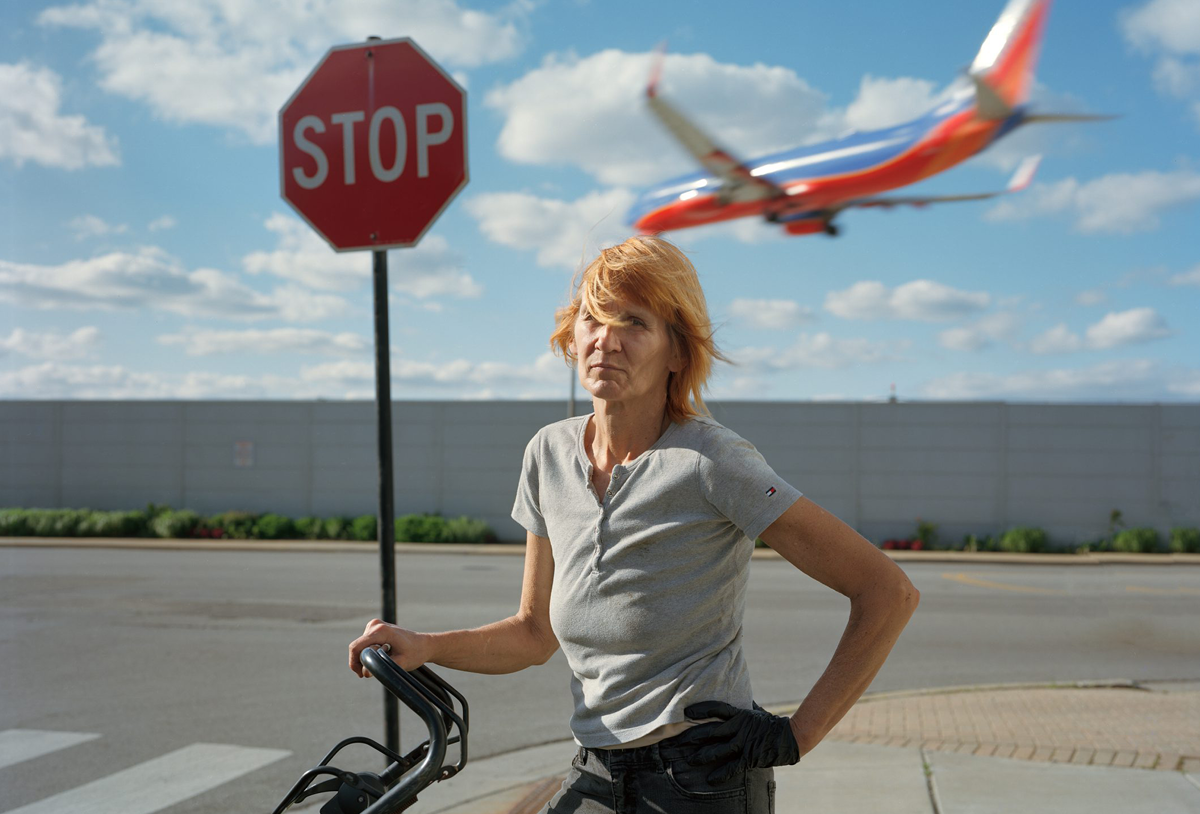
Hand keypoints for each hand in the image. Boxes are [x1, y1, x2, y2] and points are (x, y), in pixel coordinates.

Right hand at [349, 618, 429, 677]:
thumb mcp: (401, 663)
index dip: (354, 663)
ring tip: (386, 658)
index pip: (356, 647)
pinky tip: (385, 653)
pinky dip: (370, 653)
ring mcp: (374, 625)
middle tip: (379, 668)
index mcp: (380, 631)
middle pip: (357, 648)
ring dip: (368, 657)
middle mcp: (375, 625)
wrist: (424, 645)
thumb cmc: (415, 654)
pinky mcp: (375, 628)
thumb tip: (365, 672)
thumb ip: (382, 668)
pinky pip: (364, 644)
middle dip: (363, 661)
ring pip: (360, 647)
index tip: (362, 674)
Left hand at [676, 701, 800, 783]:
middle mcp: (739, 727)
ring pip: (718, 749)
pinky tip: (710, 780)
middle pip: (711, 731)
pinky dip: (721, 774)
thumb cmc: (771, 722)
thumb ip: (742, 705)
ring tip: (689, 760)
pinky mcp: (750, 757)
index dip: (701, 709)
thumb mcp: (755, 711)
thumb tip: (736, 696)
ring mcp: (744, 742)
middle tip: (677, 740)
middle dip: (693, 736)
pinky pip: (733, 767)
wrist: (791, 737)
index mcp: (739, 714)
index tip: (686, 712)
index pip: (716, 708)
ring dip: (702, 756)